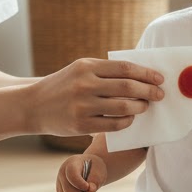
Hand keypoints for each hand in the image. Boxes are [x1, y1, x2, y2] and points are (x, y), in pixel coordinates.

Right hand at [27, 58, 163, 135]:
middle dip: (148, 91)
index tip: (159, 78)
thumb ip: (104, 72)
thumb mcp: (79, 70)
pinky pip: (114, 124)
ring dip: (140, 107)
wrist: (32, 105)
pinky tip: (130, 118)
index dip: (146, 73)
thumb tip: (139, 77)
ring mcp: (83, 105)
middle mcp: (85, 84)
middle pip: (128, 87)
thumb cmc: (62, 86)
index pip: (125, 68)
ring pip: (123, 107)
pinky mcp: (81, 124)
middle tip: (159, 94)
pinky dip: (127, 121)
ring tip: (145, 106)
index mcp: (86, 66)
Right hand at [56, 153, 106, 191]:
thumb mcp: (97, 172)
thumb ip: (94, 181)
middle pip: (67, 190)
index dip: (80, 184)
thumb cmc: (94, 168)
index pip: (71, 176)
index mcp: (71, 164)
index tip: (88, 188)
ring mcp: (60, 184)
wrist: (90, 168)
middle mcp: (62, 174)